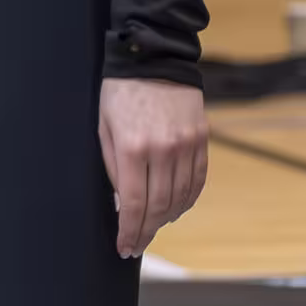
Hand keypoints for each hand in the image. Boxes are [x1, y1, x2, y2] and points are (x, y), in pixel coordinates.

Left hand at [98, 75, 208, 259]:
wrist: (153, 58)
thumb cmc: (120, 93)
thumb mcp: (104, 127)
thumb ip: (112, 167)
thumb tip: (121, 203)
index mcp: (133, 147)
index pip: (133, 203)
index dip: (130, 230)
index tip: (125, 247)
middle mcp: (163, 149)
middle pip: (159, 206)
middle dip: (147, 230)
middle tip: (137, 244)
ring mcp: (186, 145)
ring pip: (180, 197)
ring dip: (167, 219)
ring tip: (154, 227)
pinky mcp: (201, 139)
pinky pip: (197, 180)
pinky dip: (188, 200)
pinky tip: (176, 209)